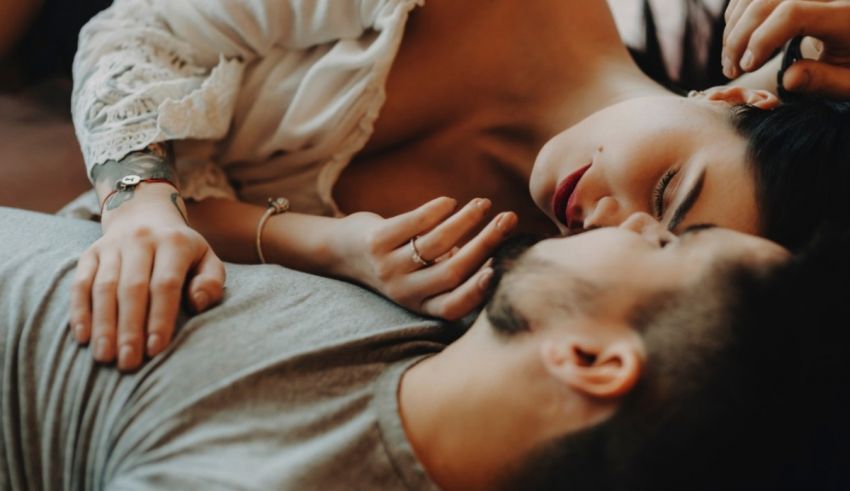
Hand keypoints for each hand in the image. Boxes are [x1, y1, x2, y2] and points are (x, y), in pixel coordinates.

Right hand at [69, 197, 225, 371]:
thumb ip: (211, 282)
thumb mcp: (207, 260)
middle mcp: (141, 240)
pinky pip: (80, 283)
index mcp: (174, 243)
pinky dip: (80, 310)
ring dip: (103, 324)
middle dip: (129, 328)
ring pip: (103, 287)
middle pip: (132, 288)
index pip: (165, 284)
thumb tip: (197, 302)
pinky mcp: (90, 253)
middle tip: (128, 362)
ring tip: (105, 357)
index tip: (156, 349)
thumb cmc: (183, 251)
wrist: (145, 215)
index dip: (160, 317)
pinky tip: (83, 337)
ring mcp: (112, 246)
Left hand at [332, 197, 516, 319]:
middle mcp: (403, 291)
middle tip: (508, 220)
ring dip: (465, 220)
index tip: (500, 270)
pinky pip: (413, 223)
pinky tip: (450, 202)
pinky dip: (436, 210)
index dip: (476, 292)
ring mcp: (387, 266)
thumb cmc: (399, 261)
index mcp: (420, 305)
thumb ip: (453, 269)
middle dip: (485, 244)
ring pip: (435, 243)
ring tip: (484, 204)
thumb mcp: (422, 276)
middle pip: (451, 271)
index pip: (452, 307)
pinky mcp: (375, 241)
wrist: (342, 252)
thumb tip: (499, 247)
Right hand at [723, 0, 849, 98]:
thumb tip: (788, 79)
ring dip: (734, 27)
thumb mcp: (849, 81)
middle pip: (765, 1)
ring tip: (731, 60)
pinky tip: (737, 41)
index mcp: (846, 15)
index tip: (748, 67)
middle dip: (739, 36)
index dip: (762, 39)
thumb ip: (823, 81)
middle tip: (732, 69)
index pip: (792, 13)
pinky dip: (737, 16)